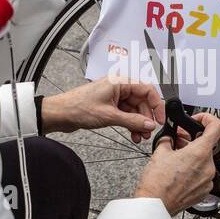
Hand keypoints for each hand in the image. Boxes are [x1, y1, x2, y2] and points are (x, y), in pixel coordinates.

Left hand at [42, 76, 164, 142]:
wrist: (59, 114)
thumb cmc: (78, 108)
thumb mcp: (109, 116)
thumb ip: (132, 121)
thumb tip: (149, 124)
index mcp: (120, 81)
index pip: (147, 90)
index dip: (156, 105)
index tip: (160, 119)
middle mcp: (118, 87)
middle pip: (142, 101)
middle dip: (146, 118)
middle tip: (148, 132)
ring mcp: (114, 97)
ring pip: (134, 110)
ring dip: (138, 124)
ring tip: (140, 137)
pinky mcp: (109, 106)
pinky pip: (126, 114)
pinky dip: (130, 124)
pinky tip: (132, 135)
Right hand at [135, 112, 219, 213]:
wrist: (155, 205)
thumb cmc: (156, 183)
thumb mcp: (159, 152)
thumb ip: (169, 140)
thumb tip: (171, 137)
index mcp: (200, 153)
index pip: (217, 127)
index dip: (208, 119)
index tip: (199, 121)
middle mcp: (208, 166)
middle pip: (207, 146)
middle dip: (192, 141)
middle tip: (178, 142)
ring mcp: (208, 180)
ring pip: (204, 161)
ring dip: (192, 157)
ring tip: (176, 160)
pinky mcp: (205, 191)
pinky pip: (202, 175)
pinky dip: (193, 171)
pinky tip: (180, 173)